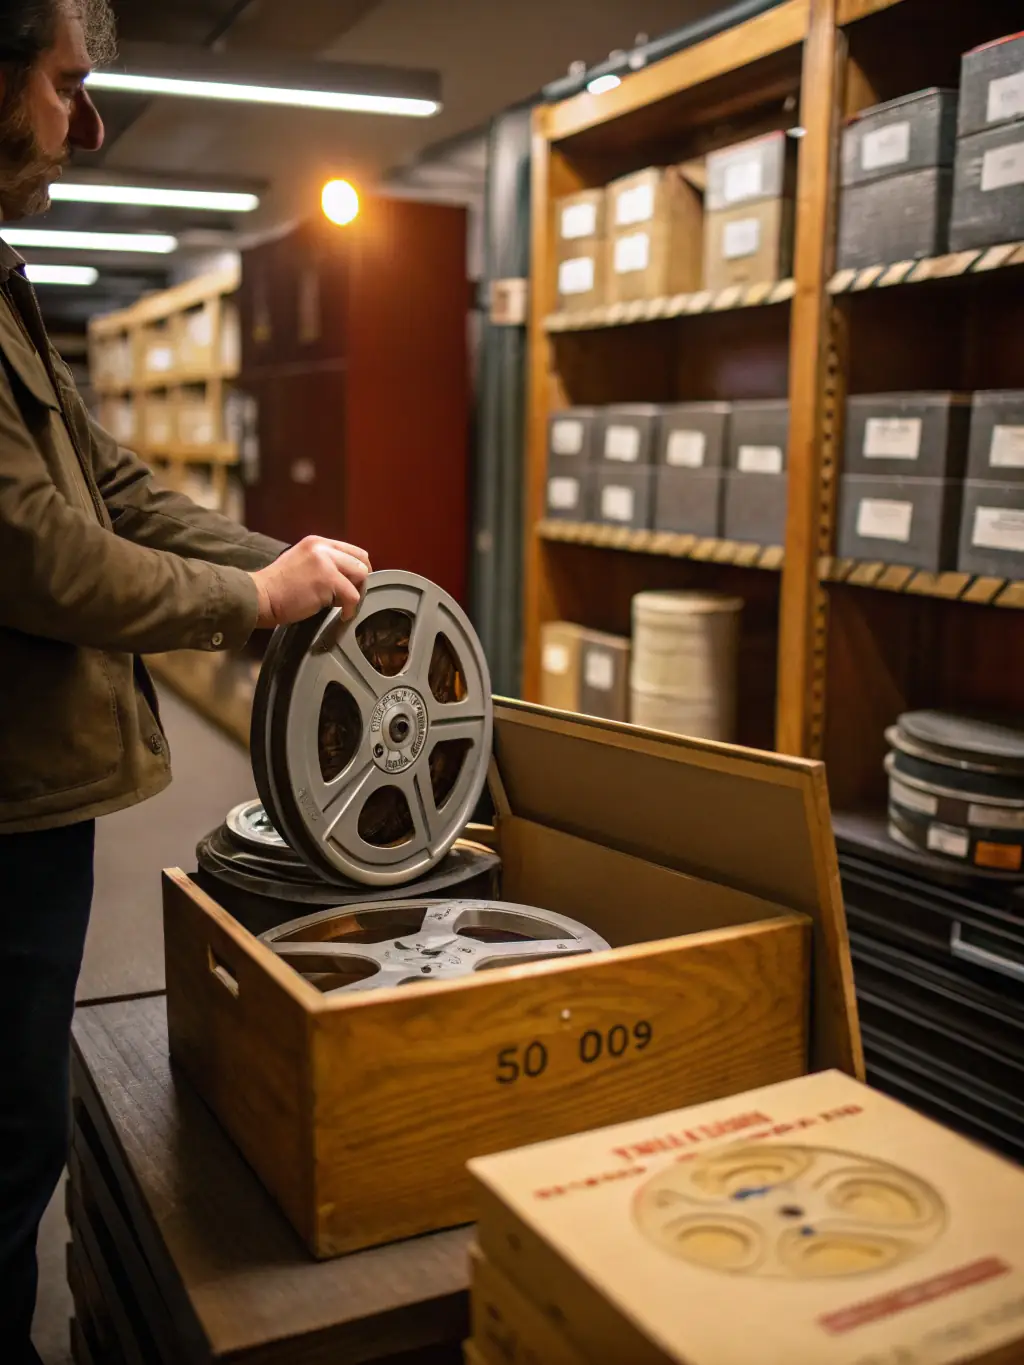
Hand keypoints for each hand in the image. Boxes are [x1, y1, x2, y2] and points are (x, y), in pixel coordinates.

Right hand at [250, 536, 370, 628]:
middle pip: (361, 561)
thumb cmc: (277, 587)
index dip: (359, 568)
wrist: (260, 596)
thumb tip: (344, 576)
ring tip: (344, 606)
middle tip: (352, 596)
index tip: (356, 583)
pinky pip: (352, 596)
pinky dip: (351, 608)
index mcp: (317, 543)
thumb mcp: (301, 562)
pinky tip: (343, 615)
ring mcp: (326, 563)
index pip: (352, 551)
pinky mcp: (327, 581)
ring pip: (360, 577)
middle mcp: (323, 548)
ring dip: (355, 594)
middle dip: (360, 581)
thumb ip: (322, 563)